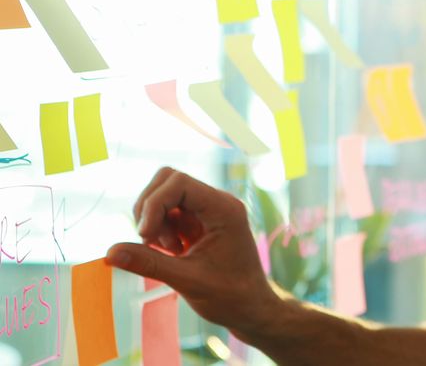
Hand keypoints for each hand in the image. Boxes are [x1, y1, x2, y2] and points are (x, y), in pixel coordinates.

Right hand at [106, 167, 282, 334]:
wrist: (251, 308)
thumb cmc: (230, 296)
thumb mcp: (187, 280)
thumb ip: (149, 263)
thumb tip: (110, 253)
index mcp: (223, 209)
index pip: (178, 182)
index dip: (154, 203)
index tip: (146, 236)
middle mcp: (217, 203)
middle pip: (168, 182)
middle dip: (150, 210)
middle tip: (152, 242)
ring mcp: (208, 211)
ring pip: (165, 197)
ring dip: (155, 222)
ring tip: (168, 252)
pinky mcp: (200, 223)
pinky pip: (169, 213)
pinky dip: (161, 230)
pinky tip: (172, 253)